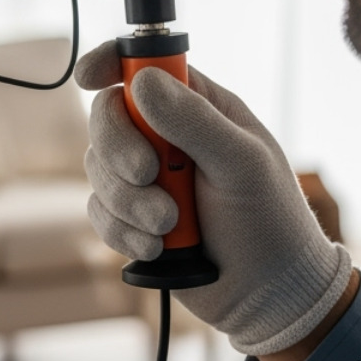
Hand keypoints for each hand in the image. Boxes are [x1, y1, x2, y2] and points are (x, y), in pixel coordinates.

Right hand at [78, 41, 351, 355]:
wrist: (269, 298)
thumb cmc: (271, 222)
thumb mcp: (241, 164)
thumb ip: (193, 120)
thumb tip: (141, 81)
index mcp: (199, 106)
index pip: (142, 65)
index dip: (110, 62)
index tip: (89, 78)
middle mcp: (166, 135)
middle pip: (107, 115)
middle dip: (119, 148)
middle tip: (149, 174)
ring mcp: (146, 177)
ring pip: (98, 167)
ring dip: (129, 201)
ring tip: (172, 225)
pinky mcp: (131, 217)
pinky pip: (98, 211)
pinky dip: (123, 232)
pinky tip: (158, 248)